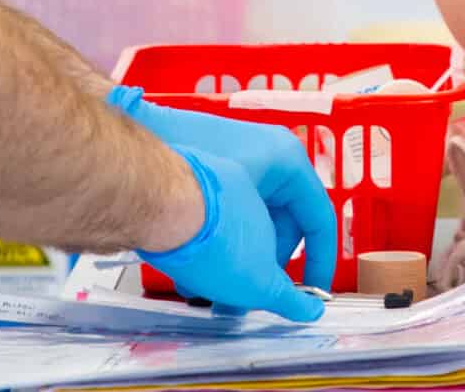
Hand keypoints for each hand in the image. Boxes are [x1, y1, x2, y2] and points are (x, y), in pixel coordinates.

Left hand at [112, 88, 337, 316]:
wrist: (142, 195)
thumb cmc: (208, 218)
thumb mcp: (257, 268)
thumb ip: (284, 293)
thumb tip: (307, 311)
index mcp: (286, 160)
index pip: (319, 217)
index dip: (322, 261)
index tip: (314, 293)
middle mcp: (258, 151)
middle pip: (277, 223)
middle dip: (265, 268)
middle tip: (254, 299)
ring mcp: (220, 157)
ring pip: (242, 223)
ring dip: (234, 263)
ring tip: (214, 294)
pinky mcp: (188, 173)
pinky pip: (212, 216)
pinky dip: (209, 247)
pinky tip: (191, 275)